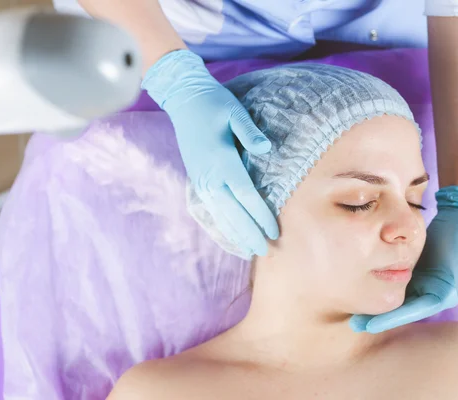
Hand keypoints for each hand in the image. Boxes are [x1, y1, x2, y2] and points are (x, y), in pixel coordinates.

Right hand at [142, 50, 278, 257]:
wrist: (183, 99)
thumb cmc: (214, 103)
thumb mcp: (235, 111)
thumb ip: (249, 132)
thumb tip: (266, 150)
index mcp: (221, 160)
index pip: (245, 194)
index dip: (260, 215)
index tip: (273, 231)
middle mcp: (209, 175)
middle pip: (232, 212)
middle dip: (248, 233)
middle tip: (264, 252)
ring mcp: (200, 178)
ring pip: (219, 213)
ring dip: (234, 233)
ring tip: (248, 251)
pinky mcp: (196, 178)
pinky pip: (210, 207)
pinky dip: (221, 223)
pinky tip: (230, 234)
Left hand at [350, 186, 457, 333]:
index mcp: (441, 295)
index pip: (411, 312)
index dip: (390, 320)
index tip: (368, 327)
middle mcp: (430, 291)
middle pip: (399, 308)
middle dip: (378, 317)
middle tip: (354, 324)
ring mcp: (421, 279)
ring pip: (394, 295)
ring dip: (376, 303)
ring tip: (353, 311)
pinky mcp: (414, 267)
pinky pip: (393, 279)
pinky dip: (379, 285)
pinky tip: (361, 288)